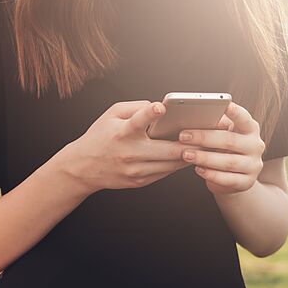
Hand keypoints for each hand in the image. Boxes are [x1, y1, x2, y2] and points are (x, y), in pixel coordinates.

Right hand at [57, 101, 191, 194]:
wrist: (83, 168)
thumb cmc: (99, 137)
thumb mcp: (111, 115)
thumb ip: (135, 107)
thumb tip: (159, 108)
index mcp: (122, 132)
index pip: (137, 121)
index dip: (149, 113)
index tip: (161, 106)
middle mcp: (129, 152)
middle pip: (166, 150)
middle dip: (187, 144)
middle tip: (205, 136)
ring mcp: (135, 169)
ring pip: (170, 165)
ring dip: (187, 156)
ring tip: (201, 147)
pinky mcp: (139, 181)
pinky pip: (164, 173)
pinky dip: (176, 165)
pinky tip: (184, 157)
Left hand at [180, 103, 264, 194]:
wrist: (233, 178)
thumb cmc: (223, 150)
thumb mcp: (222, 136)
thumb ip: (215, 127)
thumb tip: (195, 117)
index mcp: (250, 129)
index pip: (244, 118)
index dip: (236, 112)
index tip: (226, 104)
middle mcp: (255, 146)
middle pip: (230, 140)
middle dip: (204, 138)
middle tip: (183, 136)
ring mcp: (253, 165)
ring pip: (228, 161)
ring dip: (204, 158)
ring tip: (186, 154)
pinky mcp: (247, 182)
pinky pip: (228, 179)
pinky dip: (211, 174)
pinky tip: (198, 169)